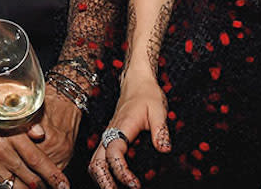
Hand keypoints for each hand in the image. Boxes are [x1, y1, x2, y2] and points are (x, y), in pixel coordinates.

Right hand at [0, 74, 71, 188]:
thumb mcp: (8, 116)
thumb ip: (28, 125)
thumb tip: (41, 134)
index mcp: (12, 137)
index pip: (38, 160)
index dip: (53, 175)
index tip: (64, 185)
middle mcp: (3, 155)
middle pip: (31, 178)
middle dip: (44, 186)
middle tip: (53, 188)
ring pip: (17, 188)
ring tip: (37, 188)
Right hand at [88, 72, 169, 188]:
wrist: (136, 82)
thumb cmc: (147, 94)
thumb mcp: (158, 109)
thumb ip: (161, 130)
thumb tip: (164, 150)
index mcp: (122, 127)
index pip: (114, 152)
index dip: (121, 171)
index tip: (135, 184)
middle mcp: (110, 133)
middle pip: (97, 162)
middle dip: (105, 183)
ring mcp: (108, 136)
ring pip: (95, 162)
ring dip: (102, 180)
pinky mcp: (109, 139)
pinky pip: (99, 159)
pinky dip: (103, 173)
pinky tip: (114, 182)